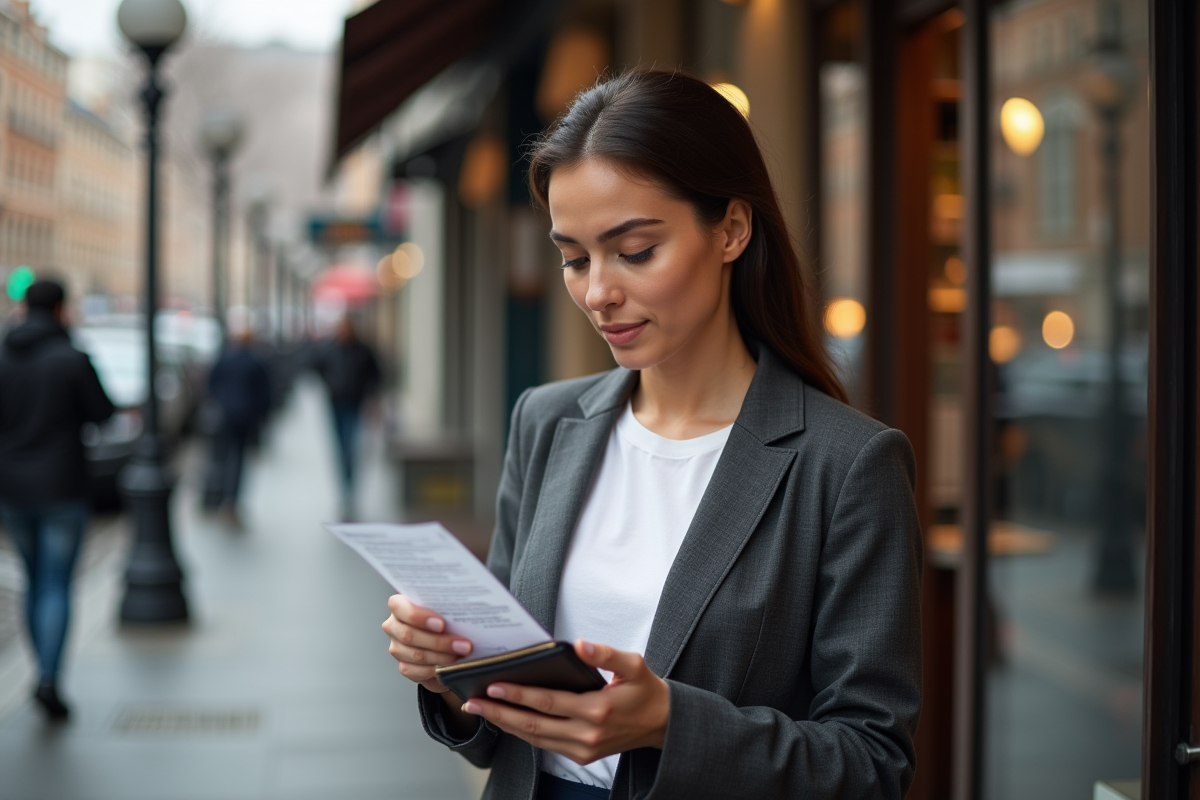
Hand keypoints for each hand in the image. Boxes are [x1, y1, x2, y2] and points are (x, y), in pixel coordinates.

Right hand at [383, 595, 473, 693]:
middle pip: (409, 635)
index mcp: (400, 605)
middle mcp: (394, 626)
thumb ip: (447, 607)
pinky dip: (436, 669)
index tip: (442, 624)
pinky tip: (450, 666)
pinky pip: (417, 671)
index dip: (419, 617)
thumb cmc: (446, 618)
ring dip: (443, 657)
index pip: (399, 607)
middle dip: (439, 641)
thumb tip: (467, 611)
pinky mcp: (405, 666)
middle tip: (463, 644)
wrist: (446, 642)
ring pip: (416, 655)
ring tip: (462, 655)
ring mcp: (397, 647)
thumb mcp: (445, 609)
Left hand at [460, 640, 668, 764]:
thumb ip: (605, 653)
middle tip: (473, 700)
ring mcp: (583, 749)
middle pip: (534, 725)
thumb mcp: (633, 664)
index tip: (494, 684)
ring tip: (481, 709)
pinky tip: (506, 719)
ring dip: (506, 724)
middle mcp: (587, 734)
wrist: (663, 724)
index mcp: (598, 709)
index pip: (548, 702)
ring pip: (535, 739)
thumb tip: (578, 644)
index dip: (519, 694)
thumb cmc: (645, 689)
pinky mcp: (581, 756)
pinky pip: (545, 745)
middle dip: (500, 711)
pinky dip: (522, 733)